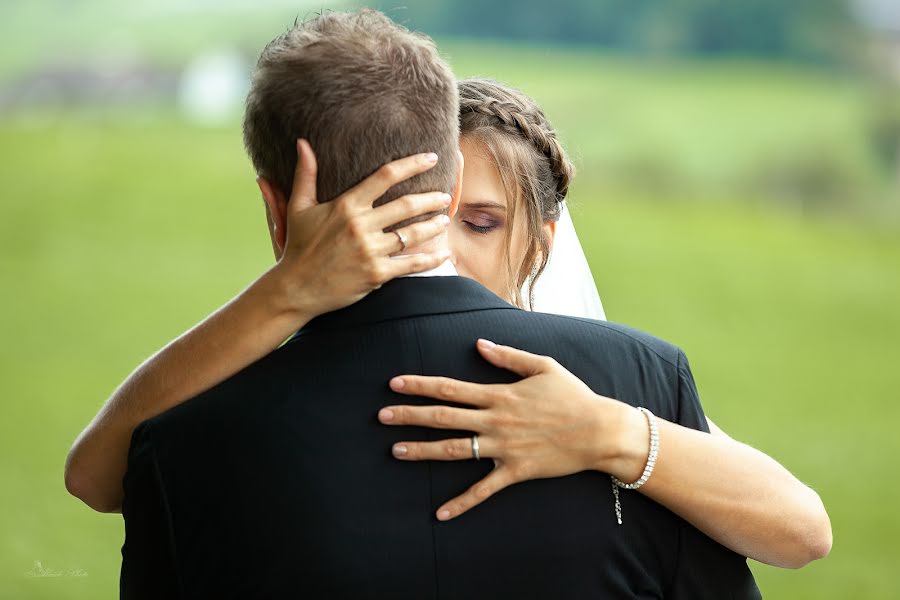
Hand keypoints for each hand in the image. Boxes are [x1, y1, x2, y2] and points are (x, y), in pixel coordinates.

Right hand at [275, 139, 453, 316]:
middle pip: (406, 205)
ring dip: (434, 226)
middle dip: (430, 199)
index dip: (411, 165)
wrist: (296, 288)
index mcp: (346, 206)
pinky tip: (445, 252)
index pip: (385, 177)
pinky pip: (411, 264)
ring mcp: (370, 251)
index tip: (432, 158)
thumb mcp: (298, 207)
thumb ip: (306, 175)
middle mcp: (361, 226)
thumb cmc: (298, 246)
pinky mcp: (377, 274)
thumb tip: (303, 143)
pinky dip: (432, 259)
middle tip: (445, 196)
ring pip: (412, 234)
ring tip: (445, 220)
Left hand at [378, 339, 642, 520]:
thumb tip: (478, 344)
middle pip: (444, 417)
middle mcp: (496, 421)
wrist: (599, 431)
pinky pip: (483, 489)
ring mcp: (503, 447)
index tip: (394, 383)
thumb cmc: (573, 395)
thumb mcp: (542, 366)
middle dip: (410, 415)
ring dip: (423, 450)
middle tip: (381, 415)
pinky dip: (462, 502)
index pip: (451, 389)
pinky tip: (440, 513)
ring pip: (455, 449)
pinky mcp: (515, 471)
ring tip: (394, 451)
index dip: (421, 385)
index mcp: (500, 394)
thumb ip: (508, 356)